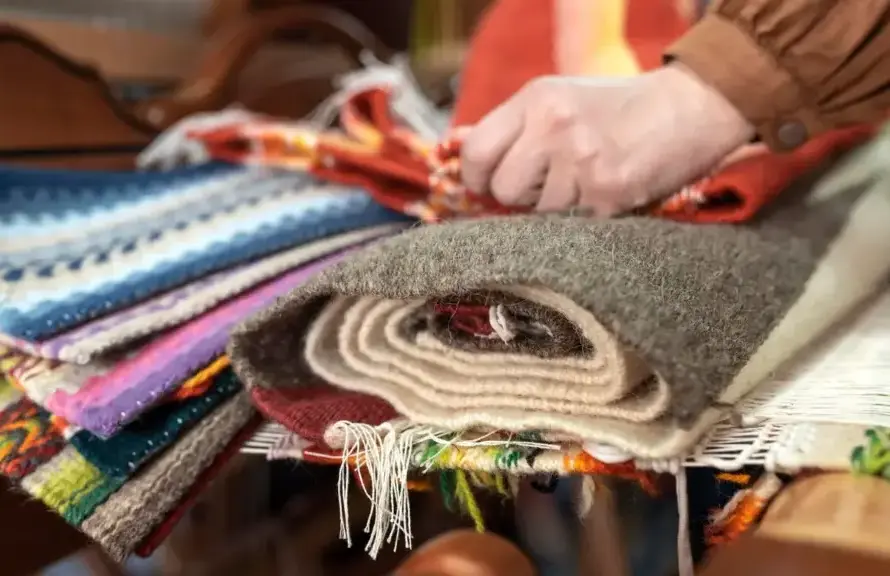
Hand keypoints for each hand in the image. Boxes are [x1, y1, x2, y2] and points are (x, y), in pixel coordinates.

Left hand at [459, 64, 755, 214]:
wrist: (692, 107)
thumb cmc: (621, 108)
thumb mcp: (561, 97)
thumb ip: (514, 126)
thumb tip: (463, 154)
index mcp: (536, 99)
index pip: (476, 154)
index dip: (479, 178)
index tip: (491, 184)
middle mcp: (553, 127)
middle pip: (503, 190)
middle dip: (520, 196)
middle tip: (550, 183)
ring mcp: (581, 161)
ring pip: (538, 214)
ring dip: (556, 209)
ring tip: (586, 182)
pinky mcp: (607, 194)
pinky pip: (572, 226)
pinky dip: (584, 220)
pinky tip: (604, 194)